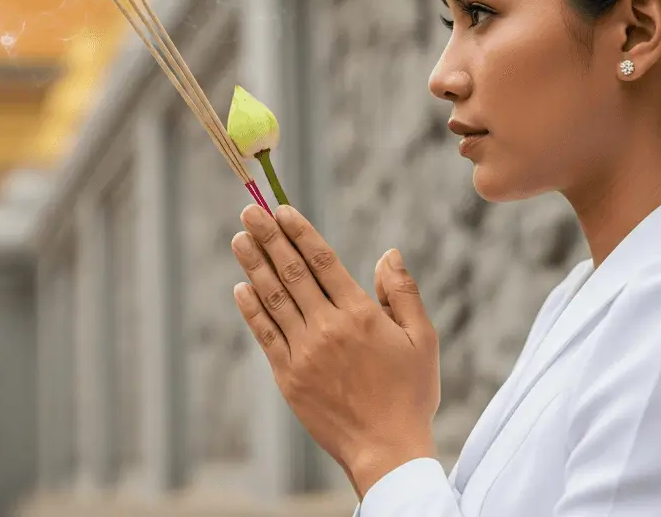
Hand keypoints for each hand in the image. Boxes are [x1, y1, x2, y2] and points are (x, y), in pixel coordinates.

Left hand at [230, 204, 440, 497]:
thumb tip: (388, 254)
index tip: (282, 210)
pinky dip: (252, 309)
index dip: (299, 232)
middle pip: (292, 272)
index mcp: (361, 314)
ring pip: (273, 298)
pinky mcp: (288, 377)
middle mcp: (328, 328)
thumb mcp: (422, 340)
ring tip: (238, 238)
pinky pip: (265, 335)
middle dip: (268, 238)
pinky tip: (241, 287)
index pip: (322, 261)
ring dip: (253, 265)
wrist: (386, 450)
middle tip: (249, 211)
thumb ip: (403, 294)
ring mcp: (304, 352)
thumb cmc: (410, 395)